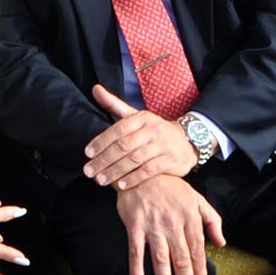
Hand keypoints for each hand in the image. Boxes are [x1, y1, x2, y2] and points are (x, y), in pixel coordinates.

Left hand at [84, 86, 199, 188]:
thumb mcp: (136, 116)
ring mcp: (163, 145)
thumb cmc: (154, 130)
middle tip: (89, 171)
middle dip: (104, 160)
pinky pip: (149, 171)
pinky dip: (134, 178)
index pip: (118, 129)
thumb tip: (95, 89)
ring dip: (116, 171)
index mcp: (142, 118)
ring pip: (135, 159)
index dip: (101, 141)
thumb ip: (114, 104)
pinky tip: (121, 185)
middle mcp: (153, 130)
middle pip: (124, 146)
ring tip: (101, 180)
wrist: (187, 141)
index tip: (88, 153)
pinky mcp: (171, 160)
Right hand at [116, 175, 223, 274]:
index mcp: (190, 219)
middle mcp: (173, 224)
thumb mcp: (197, 199)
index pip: (197, 251)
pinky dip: (136, 268)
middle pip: (181, 259)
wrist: (143, 171)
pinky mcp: (135, 225)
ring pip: (161, 259)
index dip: (199, 271)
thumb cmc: (171, 188)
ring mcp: (153, 226)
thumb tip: (221, 243)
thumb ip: (212, 220)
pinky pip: (136, 251)